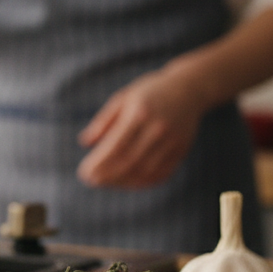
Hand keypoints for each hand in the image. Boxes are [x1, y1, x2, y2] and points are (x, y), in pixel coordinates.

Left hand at [76, 69, 207, 187]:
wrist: (188, 88)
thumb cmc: (148, 92)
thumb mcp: (123, 99)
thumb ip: (104, 121)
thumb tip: (85, 142)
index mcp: (140, 113)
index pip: (117, 146)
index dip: (100, 163)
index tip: (84, 172)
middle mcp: (158, 128)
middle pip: (130, 161)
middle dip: (108, 175)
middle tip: (92, 181)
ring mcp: (173, 141)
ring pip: (146, 171)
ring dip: (123, 182)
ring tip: (106, 183)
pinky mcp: (182, 150)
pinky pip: (161, 173)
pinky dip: (143, 182)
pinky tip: (128, 183)